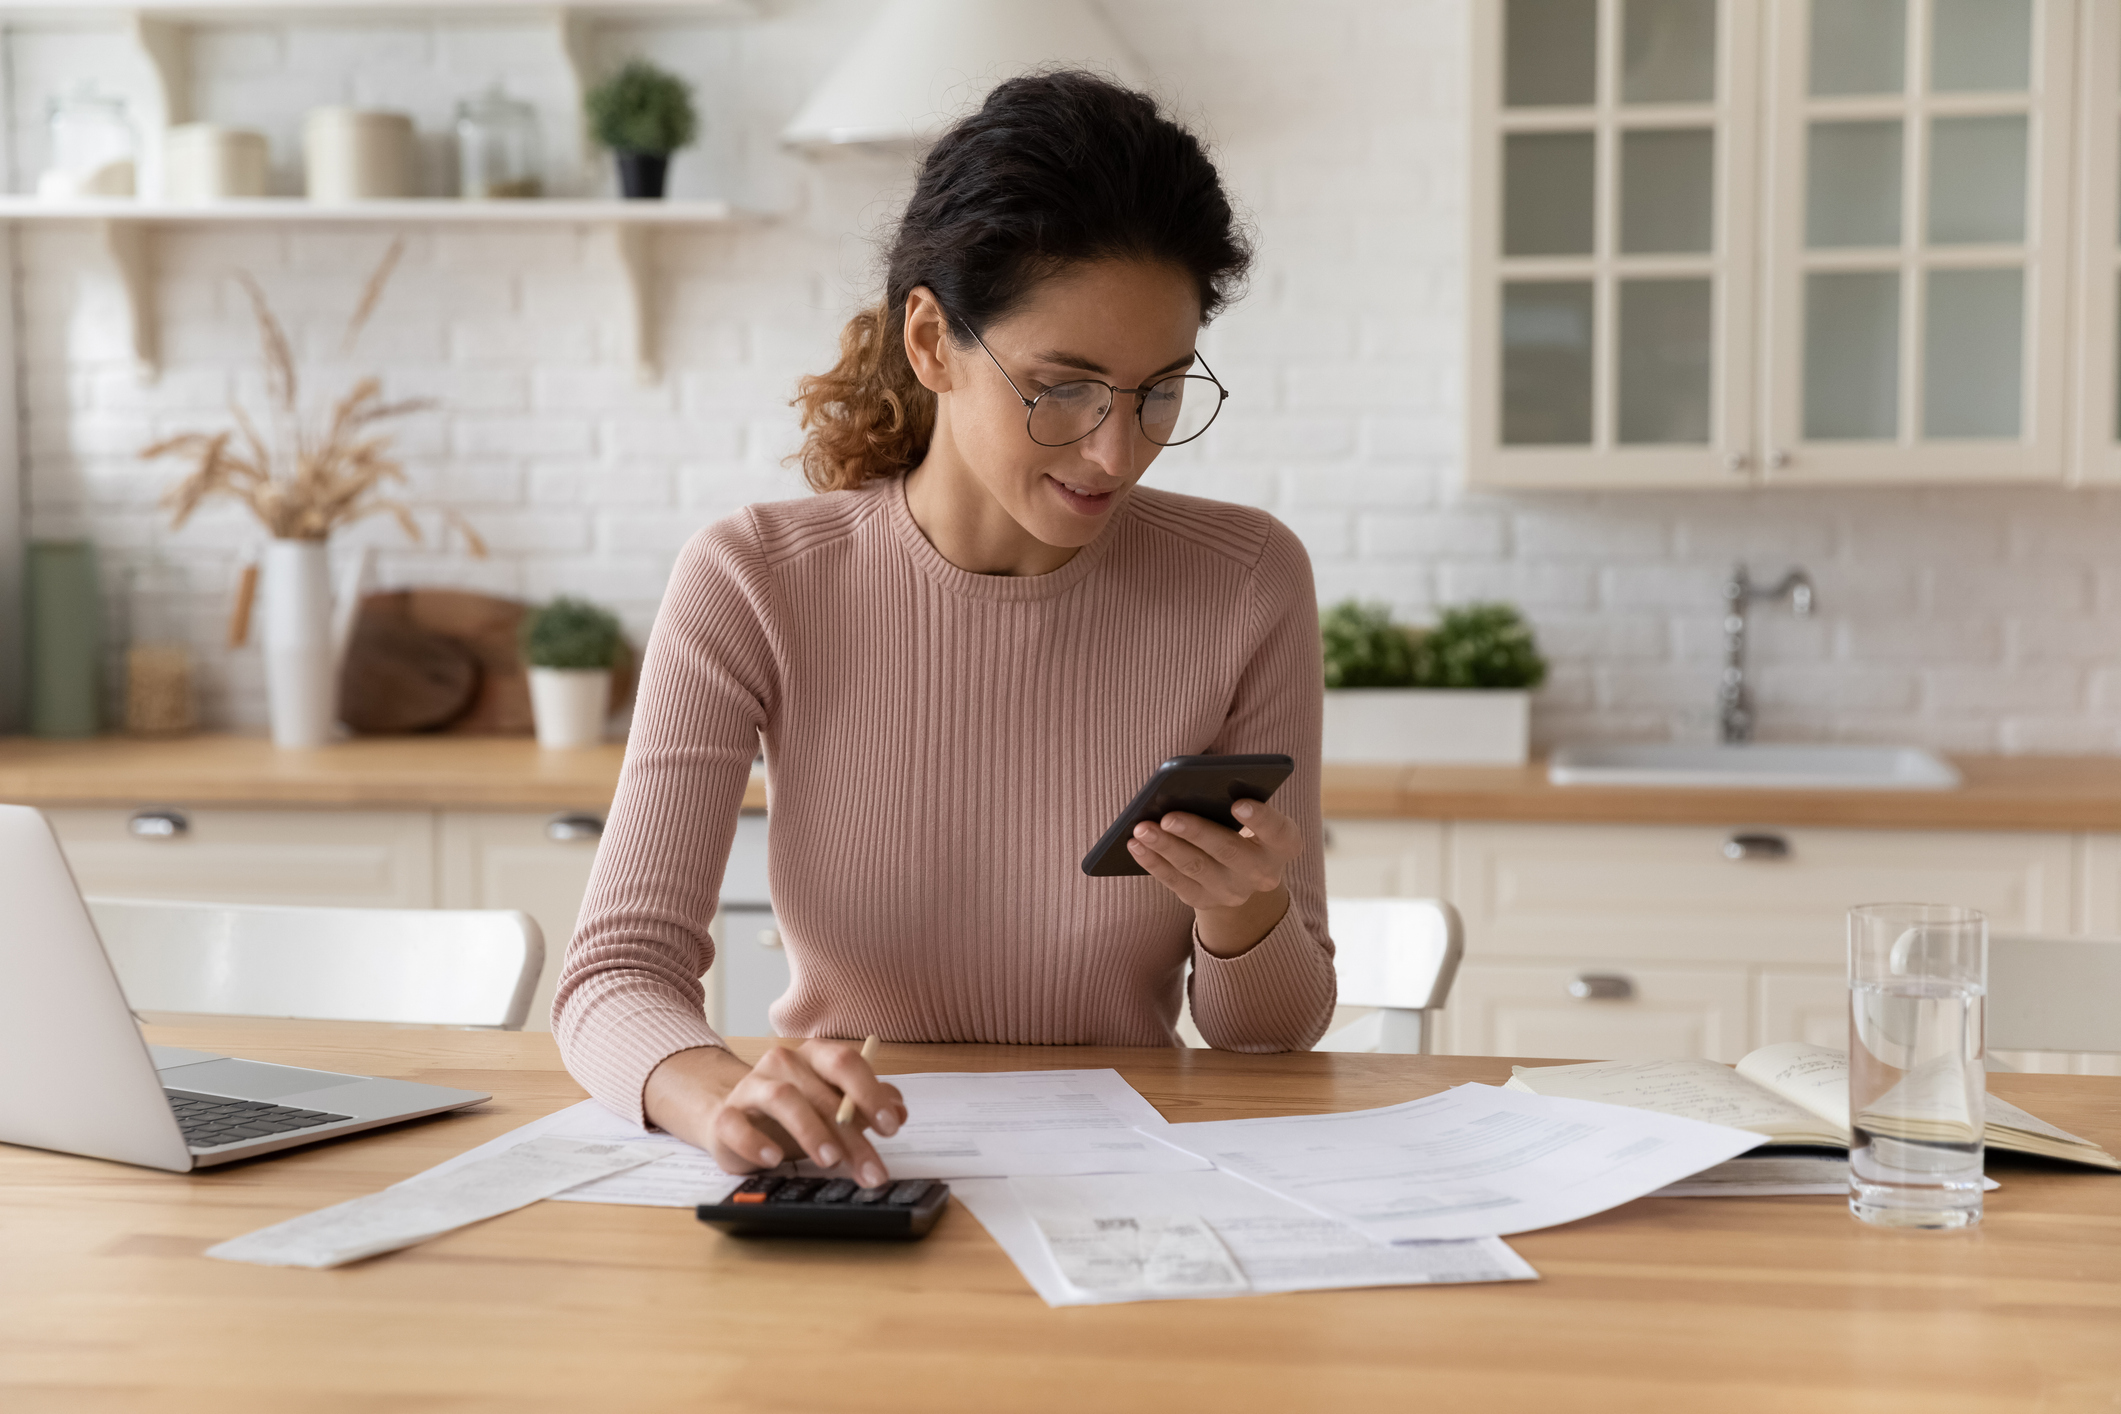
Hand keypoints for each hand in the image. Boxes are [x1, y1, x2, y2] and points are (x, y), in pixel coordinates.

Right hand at [642, 1040, 906, 1188]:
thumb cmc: (791, 1115)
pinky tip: (774, 1159)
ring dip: (811, 1130)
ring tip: (830, 1160)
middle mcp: (782, 1064)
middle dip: (852, 1134)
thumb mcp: (833, 1110)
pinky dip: (756, 1142)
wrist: (731, 1119)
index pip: (846, 1063)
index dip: (871, 1094)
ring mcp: (751, 1088)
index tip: (891, 1127)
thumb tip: (900, 1110)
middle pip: (822, 1092)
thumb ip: (867, 1106)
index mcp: (813, 1056)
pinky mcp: (724, 1117)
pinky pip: (737, 1125)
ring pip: (784, 1098)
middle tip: (871, 1168)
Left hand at [1126, 798, 1298, 955]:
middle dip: (1195, 832)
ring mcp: (1233, 892)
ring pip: (1196, 868)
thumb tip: (1192, 784)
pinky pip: (1175, 883)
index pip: (1278, 831)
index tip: (1237, 803)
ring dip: (1166, 847)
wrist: (1241, 872)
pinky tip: (1135, 845)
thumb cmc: (1243, 825)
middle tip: (1168, 816)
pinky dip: (1153, 863)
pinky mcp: (1205, 901)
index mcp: (1283, 844)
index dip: (1260, 819)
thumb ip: (1235, 796)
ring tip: (1142, 828)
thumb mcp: (1252, 812)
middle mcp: (1263, 873)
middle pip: (1228, 851)